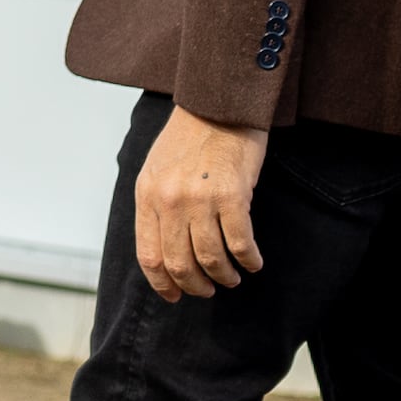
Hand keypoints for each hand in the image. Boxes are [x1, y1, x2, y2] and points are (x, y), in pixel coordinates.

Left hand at [135, 105, 270, 300]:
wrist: (218, 105)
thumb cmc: (190, 137)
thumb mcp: (156, 169)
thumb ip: (156, 206)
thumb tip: (162, 247)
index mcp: (147, 196)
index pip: (149, 255)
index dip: (162, 283)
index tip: (174, 296)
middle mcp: (169, 201)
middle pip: (179, 264)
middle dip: (195, 286)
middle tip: (207, 290)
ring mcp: (200, 200)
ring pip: (210, 259)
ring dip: (224, 277)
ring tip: (232, 278)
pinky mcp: (232, 196)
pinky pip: (240, 243)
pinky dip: (249, 260)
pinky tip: (253, 262)